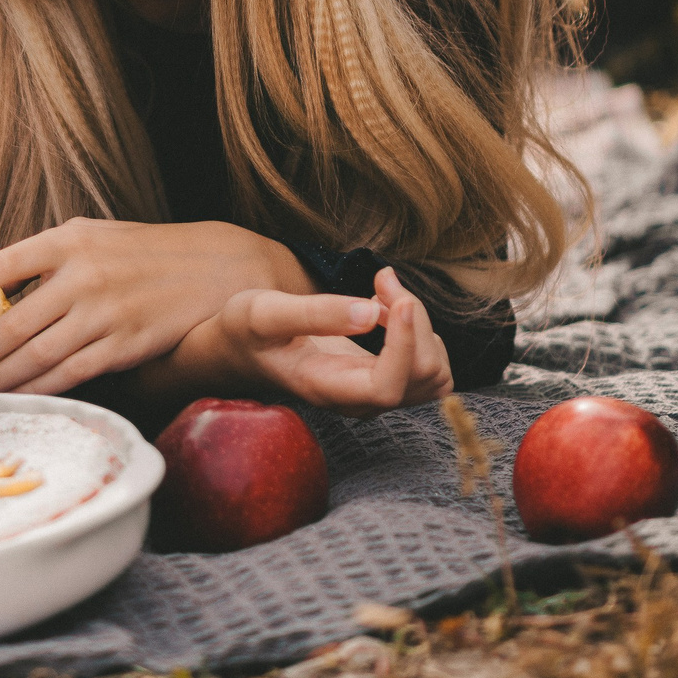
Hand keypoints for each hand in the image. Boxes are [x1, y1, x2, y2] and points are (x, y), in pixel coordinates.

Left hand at [0, 218, 313, 393]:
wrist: (214, 267)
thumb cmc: (143, 253)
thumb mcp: (93, 237)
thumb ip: (47, 263)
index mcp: (68, 240)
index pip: (0, 265)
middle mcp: (82, 275)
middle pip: (11, 325)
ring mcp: (104, 312)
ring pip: (36, 356)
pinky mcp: (124, 345)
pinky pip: (69, 374)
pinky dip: (38, 389)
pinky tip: (18, 397)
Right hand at [190, 269, 453, 413]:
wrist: (243, 346)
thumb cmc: (247, 329)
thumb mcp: (265, 312)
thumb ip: (314, 313)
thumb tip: (370, 314)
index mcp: (325, 388)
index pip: (387, 387)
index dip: (405, 344)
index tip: (398, 299)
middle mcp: (357, 400)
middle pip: (421, 374)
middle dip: (413, 317)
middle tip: (380, 277)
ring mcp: (374, 393)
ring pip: (434, 371)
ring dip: (419, 323)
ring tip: (381, 293)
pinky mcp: (385, 379)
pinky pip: (429, 364)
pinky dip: (420, 330)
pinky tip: (386, 309)